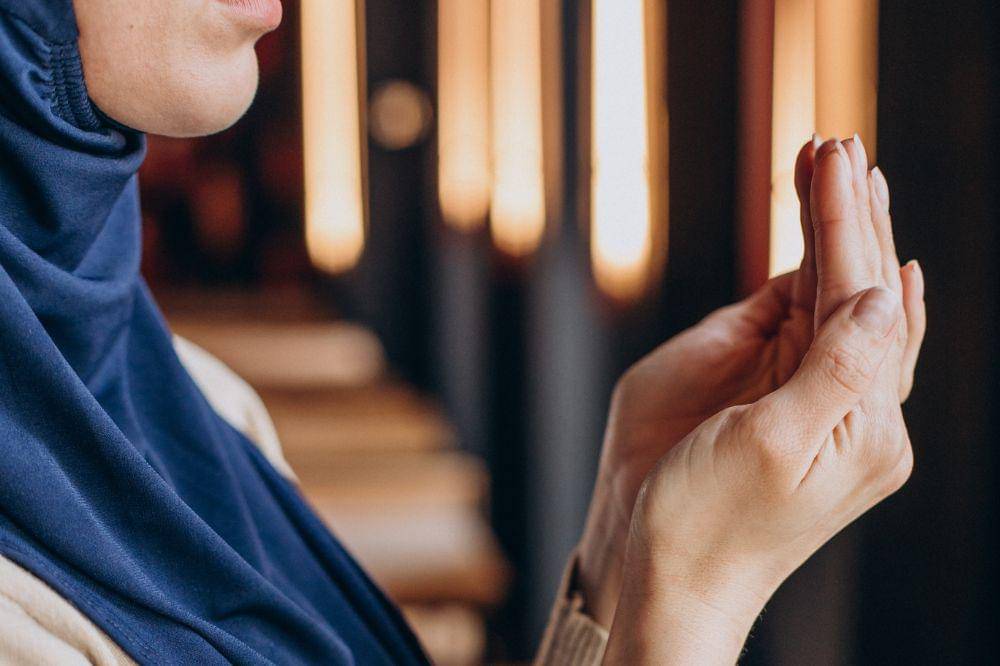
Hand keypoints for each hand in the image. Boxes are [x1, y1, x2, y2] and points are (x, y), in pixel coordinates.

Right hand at [603, 138, 922, 663]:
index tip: (834, 155)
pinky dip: (822, 281)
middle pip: (864, 294)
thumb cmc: (704, 521)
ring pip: (843, 308)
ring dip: (840, 237)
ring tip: (838, 173)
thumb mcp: (770, 446)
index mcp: (865, 425)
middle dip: (850, 215)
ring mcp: (824, 409)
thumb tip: (891, 290)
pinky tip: (838, 256)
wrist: (669, 578)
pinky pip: (816, 334)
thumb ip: (836, 368)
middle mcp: (857, 412)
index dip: (846, 222)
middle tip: (840, 145)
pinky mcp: (787, 408)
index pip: (861, 300)